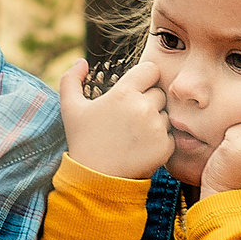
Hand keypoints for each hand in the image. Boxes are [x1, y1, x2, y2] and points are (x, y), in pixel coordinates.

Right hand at [58, 58, 170, 178]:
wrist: (94, 178)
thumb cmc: (82, 140)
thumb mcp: (70, 108)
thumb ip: (71, 79)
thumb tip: (81, 61)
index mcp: (124, 93)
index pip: (151, 69)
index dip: (144, 77)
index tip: (136, 89)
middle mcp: (143, 107)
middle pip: (159, 93)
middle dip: (148, 101)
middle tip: (130, 117)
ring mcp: (156, 128)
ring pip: (165, 114)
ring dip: (155, 121)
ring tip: (134, 134)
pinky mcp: (165, 147)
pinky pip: (170, 135)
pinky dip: (160, 140)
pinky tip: (141, 147)